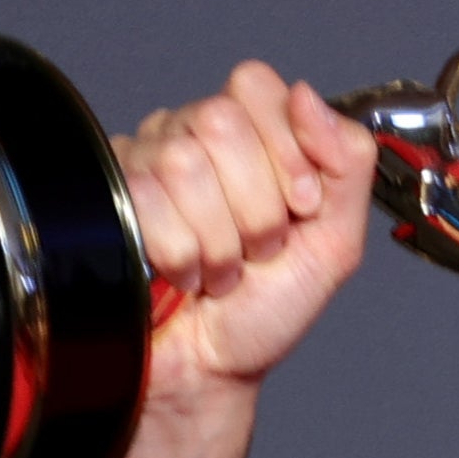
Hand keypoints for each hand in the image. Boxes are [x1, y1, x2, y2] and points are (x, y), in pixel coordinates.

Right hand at [83, 63, 378, 457]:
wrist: (210, 371)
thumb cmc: (264, 311)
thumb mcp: (334, 243)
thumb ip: (348, 165)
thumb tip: (307, 96)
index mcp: (250, 137)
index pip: (256, 86)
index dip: (284, 150)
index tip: (298, 207)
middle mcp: (192, 137)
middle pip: (219, 121)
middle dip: (255, 206)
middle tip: (256, 249)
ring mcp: (146, 164)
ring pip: (183, 163)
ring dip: (218, 239)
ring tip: (221, 269)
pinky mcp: (110, 198)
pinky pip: (147, 201)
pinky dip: (180, 255)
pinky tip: (185, 274)